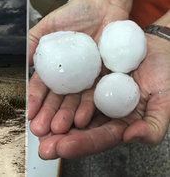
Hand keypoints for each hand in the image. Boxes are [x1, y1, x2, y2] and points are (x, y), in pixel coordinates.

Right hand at [28, 0, 127, 136]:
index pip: (41, 87)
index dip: (35, 101)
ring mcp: (85, 81)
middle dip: (47, 115)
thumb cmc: (76, 13)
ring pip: (73, 103)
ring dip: (65, 117)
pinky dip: (87, 108)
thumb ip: (34, 41)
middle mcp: (68, 77)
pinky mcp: (103, 80)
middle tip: (41, 130)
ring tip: (59, 129)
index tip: (30, 114)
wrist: (105, 6)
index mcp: (53, 67)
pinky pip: (95, 96)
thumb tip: (22, 61)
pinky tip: (81, 120)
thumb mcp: (50, 24)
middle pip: (56, 100)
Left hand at [37, 35, 169, 158]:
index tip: (63, 147)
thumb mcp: (164, 99)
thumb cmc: (164, 72)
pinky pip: (66, 89)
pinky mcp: (83, 80)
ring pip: (68, 111)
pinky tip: (39, 104)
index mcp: (120, 122)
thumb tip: (132, 137)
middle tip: (43, 145)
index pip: (100, 138)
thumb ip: (153, 124)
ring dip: (51, 119)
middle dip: (59, 138)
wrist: (154, 47)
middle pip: (79, 130)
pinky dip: (51, 97)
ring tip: (37, 126)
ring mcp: (91, 96)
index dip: (81, 144)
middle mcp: (102, 112)